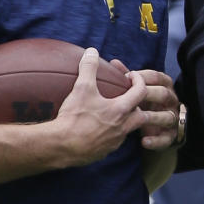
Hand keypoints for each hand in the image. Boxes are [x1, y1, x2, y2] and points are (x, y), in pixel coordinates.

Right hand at [56, 48, 149, 164]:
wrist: (61, 147)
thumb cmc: (74, 118)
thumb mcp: (81, 89)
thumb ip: (89, 68)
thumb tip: (92, 52)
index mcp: (120, 110)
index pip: (141, 92)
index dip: (138, 80)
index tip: (131, 76)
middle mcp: (122, 127)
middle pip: (141, 115)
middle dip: (138, 104)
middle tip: (128, 96)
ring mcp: (115, 142)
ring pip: (129, 130)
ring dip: (127, 120)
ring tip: (115, 112)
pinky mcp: (105, 152)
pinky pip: (116, 141)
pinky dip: (114, 133)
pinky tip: (101, 128)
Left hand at [131, 68, 181, 150]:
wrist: (150, 131)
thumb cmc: (142, 104)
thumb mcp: (136, 91)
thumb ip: (127, 78)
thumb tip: (114, 63)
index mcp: (164, 86)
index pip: (157, 77)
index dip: (142, 77)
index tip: (126, 79)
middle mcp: (171, 101)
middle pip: (164, 94)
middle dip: (148, 94)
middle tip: (130, 98)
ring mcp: (173, 118)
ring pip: (168, 116)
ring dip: (154, 118)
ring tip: (138, 120)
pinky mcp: (170, 136)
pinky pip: (166, 138)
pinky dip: (156, 140)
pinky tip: (143, 141)